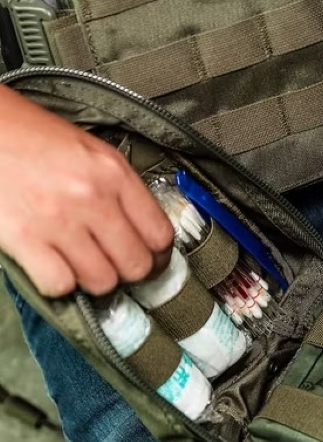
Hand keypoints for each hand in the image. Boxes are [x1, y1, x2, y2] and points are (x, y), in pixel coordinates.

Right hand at [0, 86, 173, 296]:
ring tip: (81, 263)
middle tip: (115, 265)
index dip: (159, 256)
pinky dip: (58, 283)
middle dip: (128, 272)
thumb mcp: (89, 151)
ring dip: (93, 280)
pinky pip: (60, 285)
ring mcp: (58, 219)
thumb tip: (144, 232)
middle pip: (137, 265)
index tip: (150, 259)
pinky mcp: (23, 238)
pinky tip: (52, 265)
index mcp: (113, 172)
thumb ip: (121, 190)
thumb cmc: (29, 136)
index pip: (160, 235)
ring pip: (103, 282)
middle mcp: (92, 196)